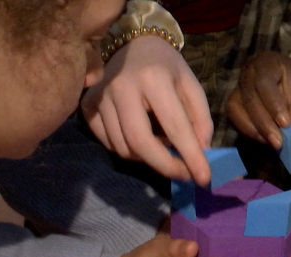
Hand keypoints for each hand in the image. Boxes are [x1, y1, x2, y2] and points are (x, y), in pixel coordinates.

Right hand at [81, 36, 213, 184]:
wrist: (132, 44)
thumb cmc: (166, 68)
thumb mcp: (191, 86)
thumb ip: (201, 120)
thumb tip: (201, 154)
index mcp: (153, 78)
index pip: (174, 126)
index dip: (190, 156)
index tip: (203, 178)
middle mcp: (121, 87)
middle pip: (141, 143)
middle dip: (165, 166)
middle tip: (183, 174)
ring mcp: (100, 98)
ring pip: (124, 149)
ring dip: (148, 158)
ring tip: (162, 146)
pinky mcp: (87, 107)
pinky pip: (109, 144)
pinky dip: (128, 150)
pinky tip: (141, 138)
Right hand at [226, 51, 290, 148]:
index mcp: (266, 63)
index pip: (264, 84)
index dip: (273, 105)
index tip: (286, 125)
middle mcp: (248, 73)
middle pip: (249, 99)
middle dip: (264, 124)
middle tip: (278, 143)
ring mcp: (238, 87)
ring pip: (235, 109)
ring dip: (252, 129)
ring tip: (270, 142)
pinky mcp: (235, 103)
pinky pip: (234, 118)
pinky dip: (248, 131)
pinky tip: (263, 139)